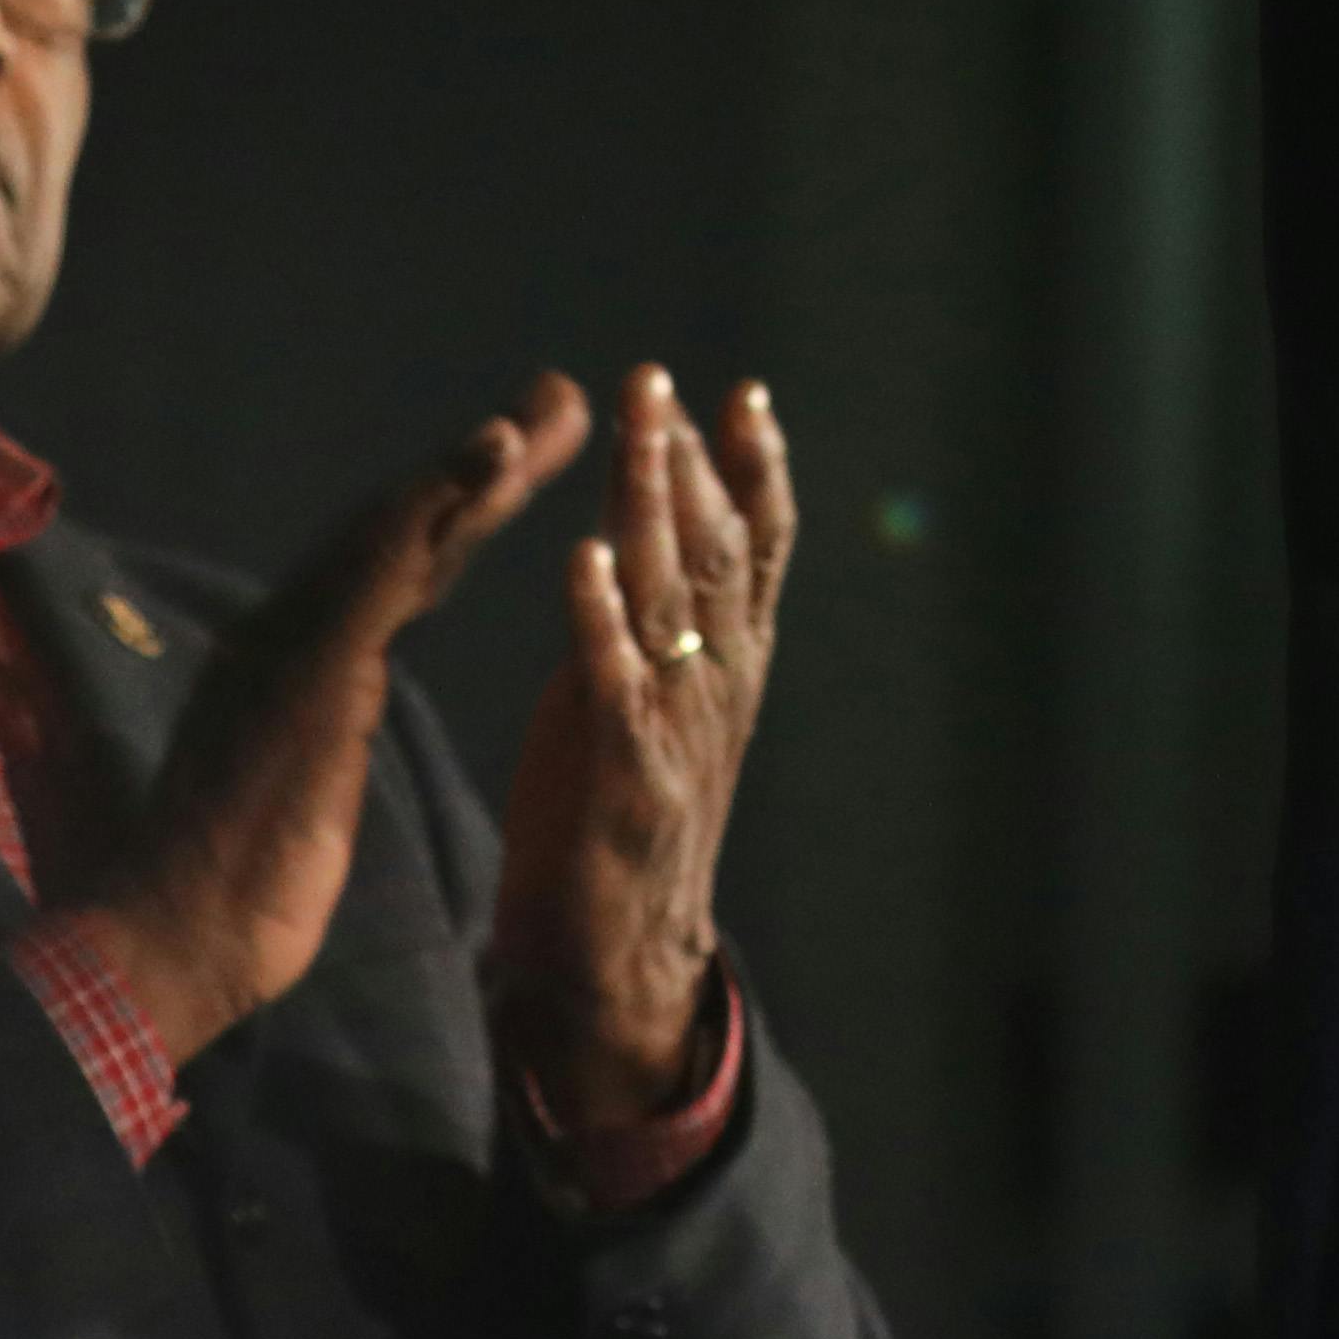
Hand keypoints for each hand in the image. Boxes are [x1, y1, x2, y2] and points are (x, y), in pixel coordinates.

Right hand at [56, 375, 592, 1064]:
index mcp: (299, 658)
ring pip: (399, 533)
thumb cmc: (235, 892)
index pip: (396, 566)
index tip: (522, 452)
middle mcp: (292, 630)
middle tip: (561, 396)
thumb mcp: (296, 786)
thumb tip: (334, 705)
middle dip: (486, 462)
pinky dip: (437, 511)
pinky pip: (385, 574)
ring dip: (477, 468)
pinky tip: (490, 461)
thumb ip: (317, 726)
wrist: (173, 945)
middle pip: (406, 528)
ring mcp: (297, 647)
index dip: (462, 505)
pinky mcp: (310, 676)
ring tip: (546, 411)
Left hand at [484, 369, 796, 1132]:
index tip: (743, 393)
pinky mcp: (624, 769)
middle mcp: (717, 682)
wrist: (619, 959)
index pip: (755, 547)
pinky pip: (614, 676)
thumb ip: (658, 627)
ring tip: (637, 432)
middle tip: (659, 379)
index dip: (753, 468)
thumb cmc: (620, 825)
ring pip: (672, 593)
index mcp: (727, 666)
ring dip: (651, 505)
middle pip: (714, 549)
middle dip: (690, 458)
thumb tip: (647, 539)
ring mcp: (677, 723)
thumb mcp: (650, 706)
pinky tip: (584, 556)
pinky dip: (600, 614)